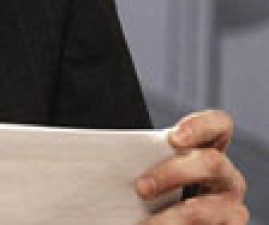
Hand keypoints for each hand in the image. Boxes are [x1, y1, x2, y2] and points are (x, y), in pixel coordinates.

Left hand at [135, 110, 248, 224]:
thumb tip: (108, 158)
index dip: (200, 126)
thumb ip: (143, 160)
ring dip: (171, 218)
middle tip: (141, 188)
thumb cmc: (153, 192)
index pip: (218, 125)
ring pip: (205, 208)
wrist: (160, 222)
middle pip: (211, 162)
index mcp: (208, 150)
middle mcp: (225, 175)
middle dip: (172, 174)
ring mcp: (230, 205)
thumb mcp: (151, 171)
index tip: (173, 139)